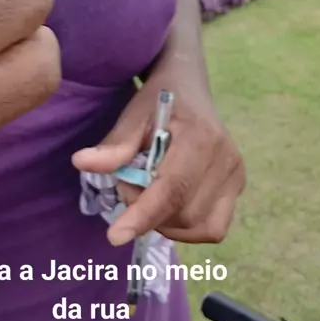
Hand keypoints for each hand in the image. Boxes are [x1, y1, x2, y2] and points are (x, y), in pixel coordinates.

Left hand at [73, 80, 245, 245]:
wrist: (188, 84)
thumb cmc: (160, 97)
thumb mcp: (134, 112)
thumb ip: (115, 143)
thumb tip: (82, 163)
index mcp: (201, 137)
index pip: (173, 189)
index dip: (144, 215)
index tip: (115, 236)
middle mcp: (226, 159)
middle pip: (184, 213)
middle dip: (149, 213)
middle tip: (129, 186)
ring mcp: (236, 175)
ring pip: (198, 226)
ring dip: (165, 221)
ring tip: (149, 192)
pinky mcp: (238, 186)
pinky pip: (213, 227)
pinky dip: (186, 227)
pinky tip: (168, 206)